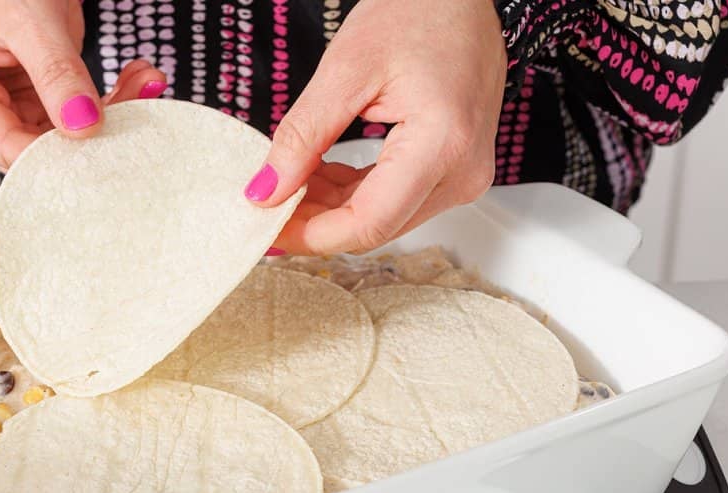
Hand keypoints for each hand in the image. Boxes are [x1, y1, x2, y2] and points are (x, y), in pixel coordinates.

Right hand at [0, 0, 166, 168]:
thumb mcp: (28, 18)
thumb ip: (56, 72)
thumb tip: (84, 126)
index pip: (4, 146)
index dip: (55, 152)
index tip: (103, 136)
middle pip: (35, 151)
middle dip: (89, 130)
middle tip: (138, 96)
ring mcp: (4, 114)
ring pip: (63, 143)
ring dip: (110, 114)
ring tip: (144, 80)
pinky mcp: (35, 111)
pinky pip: (76, 124)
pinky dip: (111, 103)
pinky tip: (138, 78)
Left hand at [245, 0, 506, 253]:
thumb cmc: (419, 12)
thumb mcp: (345, 70)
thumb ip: (302, 136)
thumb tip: (264, 192)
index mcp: (443, 145)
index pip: (368, 223)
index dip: (310, 235)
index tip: (265, 227)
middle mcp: (462, 173)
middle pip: (374, 228)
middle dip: (314, 223)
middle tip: (265, 204)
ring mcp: (462, 176)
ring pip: (382, 220)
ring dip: (329, 208)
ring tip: (288, 179)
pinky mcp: (453, 172)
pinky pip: (394, 202)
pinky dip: (350, 194)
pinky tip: (318, 174)